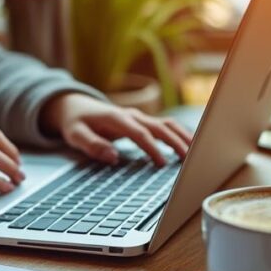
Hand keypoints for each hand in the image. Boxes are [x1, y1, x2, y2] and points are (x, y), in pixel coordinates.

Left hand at [39, 92, 191, 165]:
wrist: (75, 106)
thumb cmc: (75, 122)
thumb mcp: (75, 135)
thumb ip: (92, 145)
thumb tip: (113, 157)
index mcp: (117, 119)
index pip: (140, 134)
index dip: (152, 148)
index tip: (162, 164)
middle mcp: (131, 115)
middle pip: (159, 127)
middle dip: (175, 142)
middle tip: (189, 160)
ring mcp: (138, 117)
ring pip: (166, 123)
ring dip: (181, 136)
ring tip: (196, 152)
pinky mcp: (141, 121)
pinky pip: (164, 125)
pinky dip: (178, 133)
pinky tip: (189, 145)